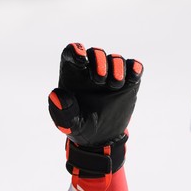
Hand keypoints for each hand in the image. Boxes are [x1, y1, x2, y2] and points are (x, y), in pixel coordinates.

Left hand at [48, 42, 142, 186]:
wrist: (101, 139)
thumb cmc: (79, 126)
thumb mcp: (67, 123)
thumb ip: (60, 110)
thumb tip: (56, 95)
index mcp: (73, 75)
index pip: (71, 52)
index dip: (75, 51)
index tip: (81, 59)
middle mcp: (92, 70)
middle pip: (96, 53)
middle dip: (99, 61)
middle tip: (100, 79)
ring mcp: (110, 74)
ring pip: (115, 59)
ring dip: (117, 67)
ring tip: (115, 85)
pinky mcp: (128, 81)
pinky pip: (133, 67)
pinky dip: (135, 68)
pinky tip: (133, 77)